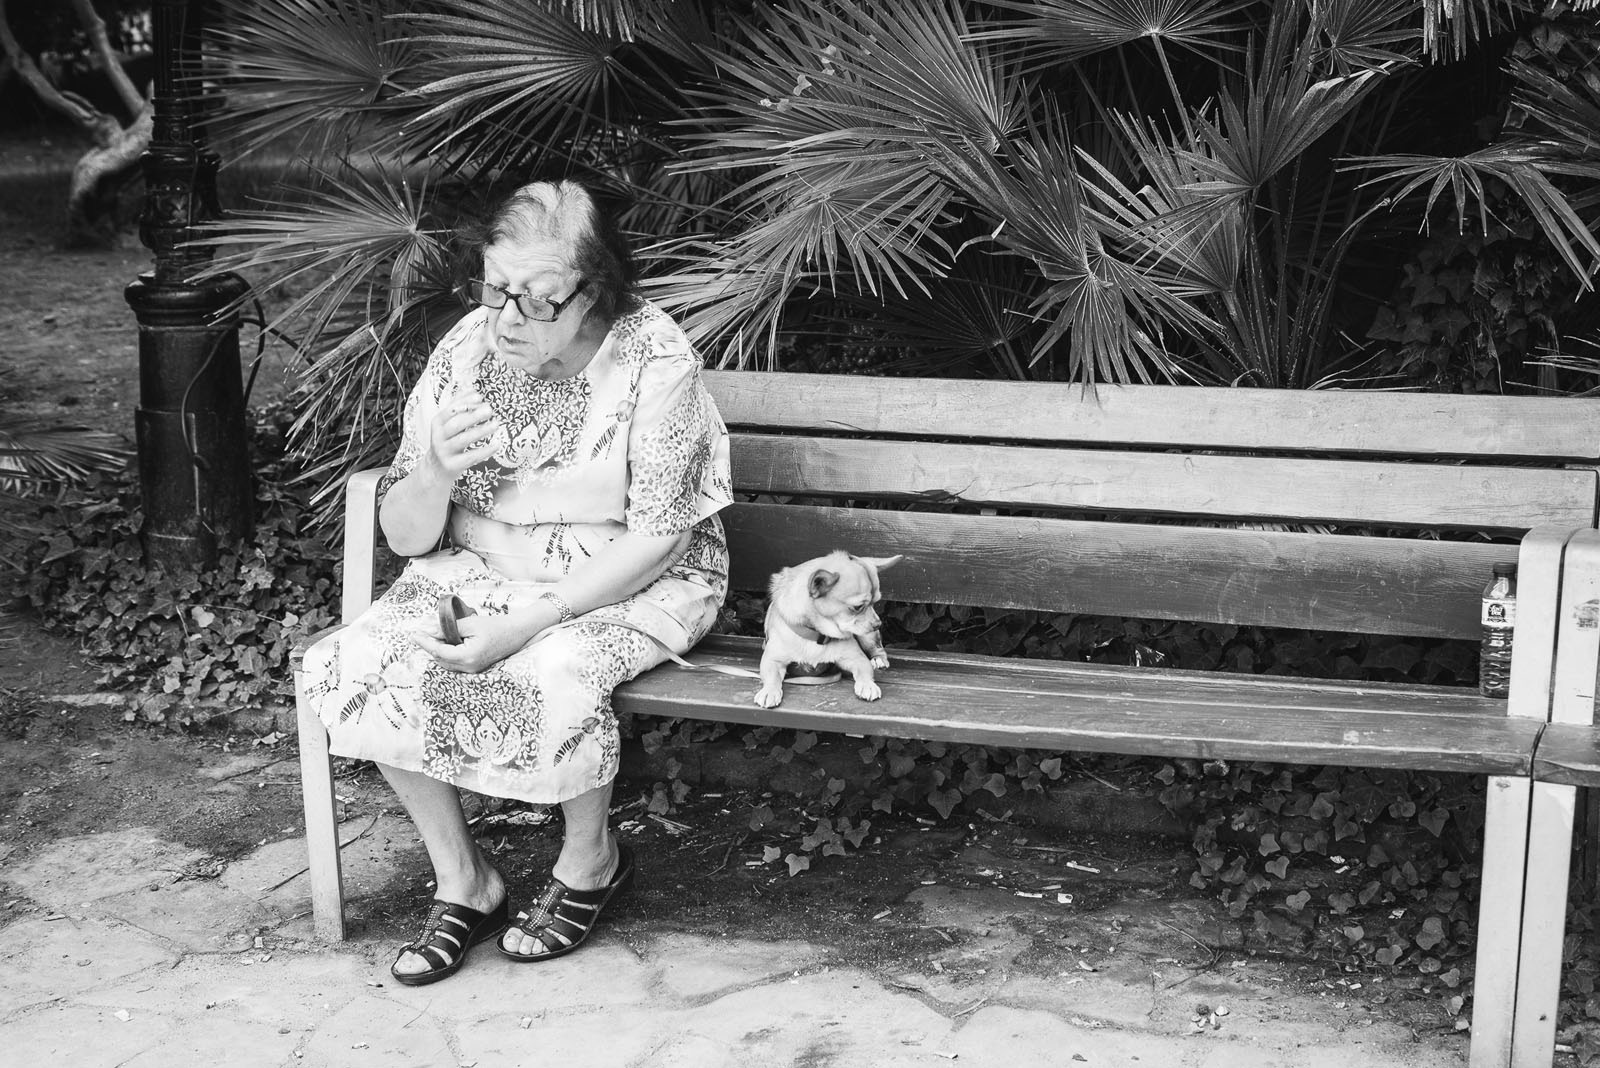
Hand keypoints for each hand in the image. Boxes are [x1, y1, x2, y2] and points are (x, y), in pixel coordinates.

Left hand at [413, 611, 540, 672]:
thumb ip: (447, 628)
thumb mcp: (470, 623)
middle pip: (440, 659)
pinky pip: (455, 662)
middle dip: (430, 646)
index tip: (413, 634)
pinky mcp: (475, 668)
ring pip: (446, 662)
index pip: (438, 652)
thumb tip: (428, 630)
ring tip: (433, 635)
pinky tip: (445, 641)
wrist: (516, 632)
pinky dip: (447, 653)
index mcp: (467, 657)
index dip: (424, 642)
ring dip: (438, 650)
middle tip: (422, 632)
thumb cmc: (496, 626)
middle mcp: (469, 668)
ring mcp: (472, 670)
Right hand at [427, 389, 502, 477]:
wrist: (436, 469)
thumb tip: (472, 388)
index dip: (464, 403)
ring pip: (463, 440)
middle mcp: (438, 437)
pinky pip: (470, 457)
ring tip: (496, 424)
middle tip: (490, 409)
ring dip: (481, 431)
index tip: (479, 396)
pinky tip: (497, 444)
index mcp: (437, 423)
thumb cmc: (447, 442)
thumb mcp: (448, 424)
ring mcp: (444, 452)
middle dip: (473, 416)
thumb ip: (459, 407)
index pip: (450, 410)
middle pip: (456, 424)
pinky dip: (484, 451)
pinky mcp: (452, 465)